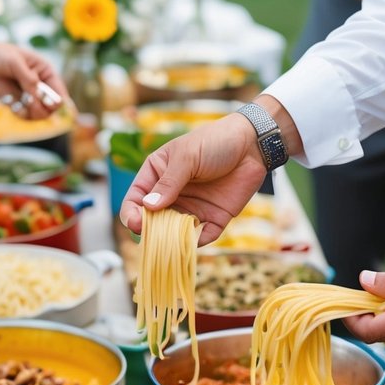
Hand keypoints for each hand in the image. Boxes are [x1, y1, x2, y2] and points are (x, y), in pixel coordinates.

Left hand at [0, 36, 72, 121]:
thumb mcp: (15, 63)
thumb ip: (28, 79)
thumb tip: (39, 96)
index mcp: (46, 71)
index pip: (60, 92)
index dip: (57, 102)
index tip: (48, 105)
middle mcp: (41, 85)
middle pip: (52, 108)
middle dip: (42, 108)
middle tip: (29, 101)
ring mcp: (30, 95)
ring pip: (40, 114)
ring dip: (31, 113)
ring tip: (19, 103)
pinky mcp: (18, 103)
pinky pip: (26, 116)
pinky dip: (21, 114)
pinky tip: (12, 104)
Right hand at [119, 113, 269, 243]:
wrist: (253, 144)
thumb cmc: (215, 141)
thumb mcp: (187, 157)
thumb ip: (168, 183)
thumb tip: (148, 208)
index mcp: (157, 176)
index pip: (135, 199)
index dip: (132, 213)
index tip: (136, 223)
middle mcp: (171, 195)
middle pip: (152, 221)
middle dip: (151, 232)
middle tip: (154, 237)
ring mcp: (191, 208)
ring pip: (174, 233)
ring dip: (171, 240)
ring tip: (173, 242)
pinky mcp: (213, 218)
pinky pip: (201, 237)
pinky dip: (196, 243)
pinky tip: (195, 240)